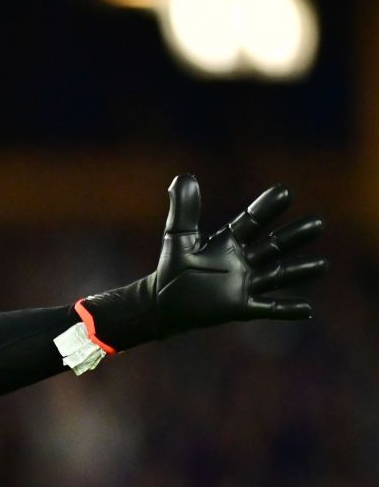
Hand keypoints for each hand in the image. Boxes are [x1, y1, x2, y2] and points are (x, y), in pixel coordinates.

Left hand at [88, 175, 325, 345]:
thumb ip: (184, 209)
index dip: (266, 208)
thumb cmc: (171, 268)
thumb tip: (184, 176)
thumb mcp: (177, 237)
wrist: (163, 303)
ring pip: (277, 275)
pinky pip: (268, 308)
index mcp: (230, 241)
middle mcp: (243, 261)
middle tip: (318, 223)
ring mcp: (244, 284)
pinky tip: (307, 309)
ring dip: (299, 271)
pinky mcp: (240, 308)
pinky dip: (286, 309)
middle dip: (294, 236)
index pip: (252, 221)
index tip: (284, 191)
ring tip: (322, 265)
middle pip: (274, 245)